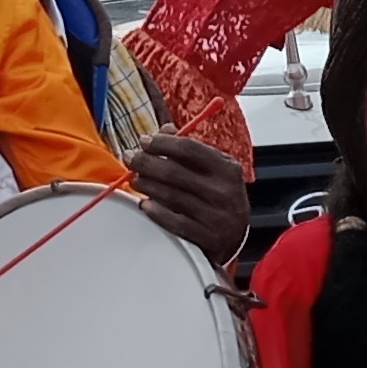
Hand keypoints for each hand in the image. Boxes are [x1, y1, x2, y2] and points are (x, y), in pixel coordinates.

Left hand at [126, 134, 247, 262]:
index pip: (188, 149)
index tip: (144, 141)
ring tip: (136, 179)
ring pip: (171, 196)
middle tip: (130, 159)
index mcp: (227, 168)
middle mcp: (224, 191)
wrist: (235, 236)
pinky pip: (174, 222)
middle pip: (174, 171)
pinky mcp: (207, 238)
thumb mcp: (213, 170)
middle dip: (146, 163)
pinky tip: (145, 204)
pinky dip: (155, 212)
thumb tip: (165, 129)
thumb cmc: (218, 196)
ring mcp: (216, 216)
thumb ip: (190, 149)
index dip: (161, 143)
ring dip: (147, 185)